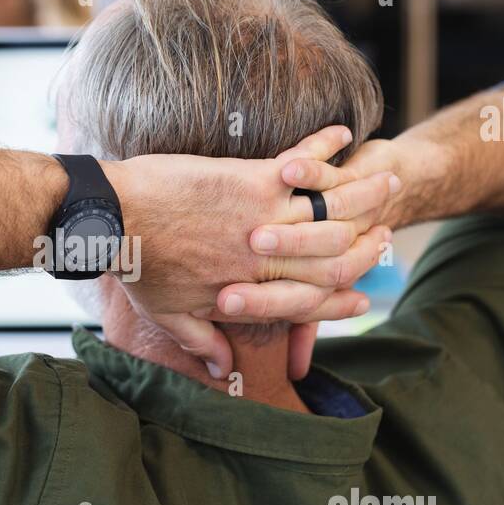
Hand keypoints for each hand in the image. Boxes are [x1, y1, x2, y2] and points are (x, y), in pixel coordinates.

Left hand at [101, 126, 398, 377]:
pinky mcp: (255, 178)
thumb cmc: (136, 265)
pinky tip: (345, 135)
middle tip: (389, 231)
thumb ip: (201, 341)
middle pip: (335, 255)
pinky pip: (304, 163)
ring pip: (330, 211)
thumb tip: (218, 369)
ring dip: (364, 192)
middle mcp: (268, 257)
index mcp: (251, 288)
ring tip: (386, 179)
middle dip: (369, 245)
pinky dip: (327, 148)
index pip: (309, 301)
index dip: (339, 303)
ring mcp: (265, 216)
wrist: (114, 218)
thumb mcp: (169, 315)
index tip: (363, 300)